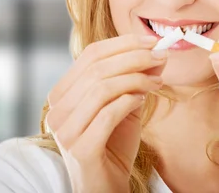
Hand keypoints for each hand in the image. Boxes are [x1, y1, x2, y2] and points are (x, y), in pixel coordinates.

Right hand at [45, 34, 166, 192]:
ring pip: (101, 88)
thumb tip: (157, 52)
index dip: (123, 43)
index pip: (90, 54)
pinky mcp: (80, 148)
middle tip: (161, 57)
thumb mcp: (126, 105)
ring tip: (158, 82)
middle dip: (134, 58)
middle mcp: (57, 109)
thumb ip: (136, 79)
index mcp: (63, 93)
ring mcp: (65, 130)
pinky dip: (129, 101)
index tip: (152, 40)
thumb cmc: (113, 145)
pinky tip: (143, 101)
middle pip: (97, 68)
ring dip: (136, 79)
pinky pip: (107, 114)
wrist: (106, 187)